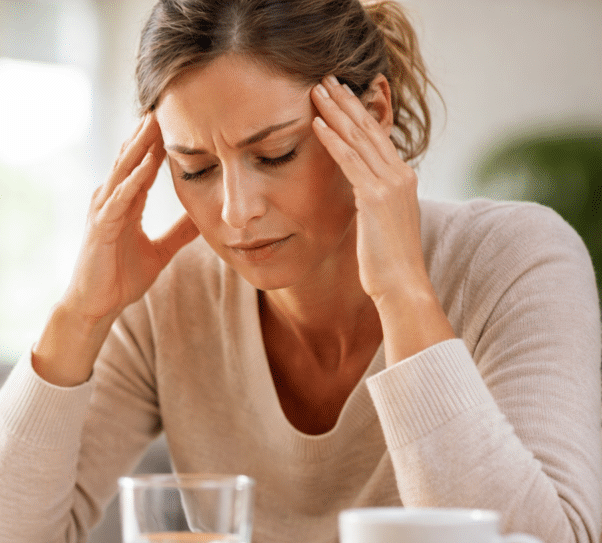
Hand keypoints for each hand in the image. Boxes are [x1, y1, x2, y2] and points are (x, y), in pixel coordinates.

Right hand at [65, 115, 198, 323]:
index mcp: (125, 203)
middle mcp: (111, 200)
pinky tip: (145, 166)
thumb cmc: (120, 279)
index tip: (178, 116)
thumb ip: (179, 233)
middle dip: (147, 132)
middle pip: (131, 158)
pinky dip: (132, 181)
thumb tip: (203, 218)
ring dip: (139, 147)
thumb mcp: (159, 251)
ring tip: (154, 121)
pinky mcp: (101, 227)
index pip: (144, 163)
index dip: (159, 141)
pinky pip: (119, 199)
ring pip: (123, 171)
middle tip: (166, 101)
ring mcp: (104, 211)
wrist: (96, 306)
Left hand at [310, 74, 424, 304]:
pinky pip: (350, 161)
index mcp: (403, 178)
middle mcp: (401, 175)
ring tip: (316, 92)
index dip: (359, 112)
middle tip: (326, 80)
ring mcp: (391, 184)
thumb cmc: (388, 261)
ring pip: (359, 139)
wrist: (402, 284)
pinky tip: (317, 125)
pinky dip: (332, 140)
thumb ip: (373, 201)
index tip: (342, 93)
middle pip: (369, 129)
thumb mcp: (382, 222)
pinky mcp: (375, 197)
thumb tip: (360, 193)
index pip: (378, 136)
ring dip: (335, 112)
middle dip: (346, 102)